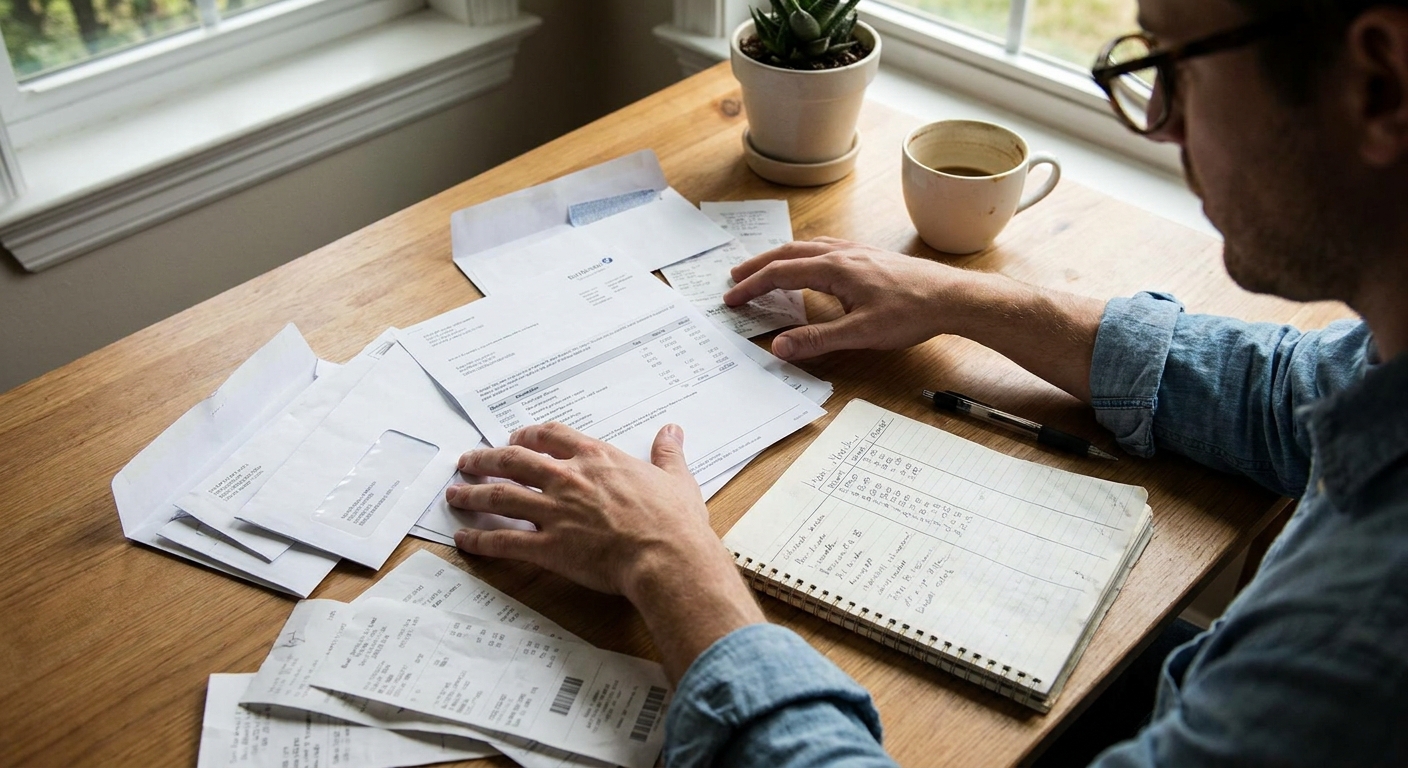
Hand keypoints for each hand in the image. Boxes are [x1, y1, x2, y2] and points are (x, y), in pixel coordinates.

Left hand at [449, 422, 764, 680]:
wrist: (666, 557)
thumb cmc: (674, 522)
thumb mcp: (676, 478)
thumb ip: (668, 453)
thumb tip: (673, 430)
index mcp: (597, 459)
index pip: (551, 436)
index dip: (528, 435)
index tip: (515, 438)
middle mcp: (568, 479)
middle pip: (514, 460)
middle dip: (485, 459)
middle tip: (467, 461)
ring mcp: (555, 512)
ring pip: (501, 496)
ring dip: (472, 495)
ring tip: (453, 494)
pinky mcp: (549, 547)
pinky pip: (505, 541)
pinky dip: (480, 540)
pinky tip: (464, 539)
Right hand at [724, 236, 1104, 399]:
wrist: (952, 296)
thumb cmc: (911, 312)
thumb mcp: (861, 333)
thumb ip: (817, 340)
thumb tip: (780, 347)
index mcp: (834, 269)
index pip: (780, 274)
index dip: (752, 286)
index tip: (731, 299)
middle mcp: (841, 253)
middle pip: (788, 253)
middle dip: (758, 266)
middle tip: (734, 278)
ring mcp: (856, 252)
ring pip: (806, 247)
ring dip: (779, 257)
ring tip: (763, 268)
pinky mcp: (869, 257)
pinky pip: (825, 248)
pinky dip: (804, 254)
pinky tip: (810, 263)